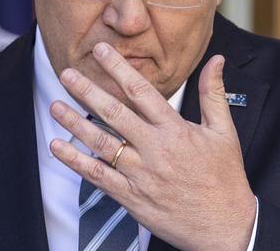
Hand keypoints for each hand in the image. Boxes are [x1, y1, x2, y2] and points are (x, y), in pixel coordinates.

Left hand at [49, 42, 255, 250]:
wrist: (225, 228)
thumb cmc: (225, 178)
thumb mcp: (224, 132)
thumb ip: (214, 93)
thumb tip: (216, 59)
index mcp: (176, 130)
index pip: (141, 92)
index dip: (119, 68)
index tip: (101, 51)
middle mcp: (154, 150)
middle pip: (114, 114)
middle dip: (87, 91)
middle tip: (66, 73)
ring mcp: (140, 175)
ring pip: (101, 144)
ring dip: (74, 124)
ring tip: (55, 105)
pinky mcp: (131, 197)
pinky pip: (99, 177)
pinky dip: (76, 162)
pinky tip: (57, 148)